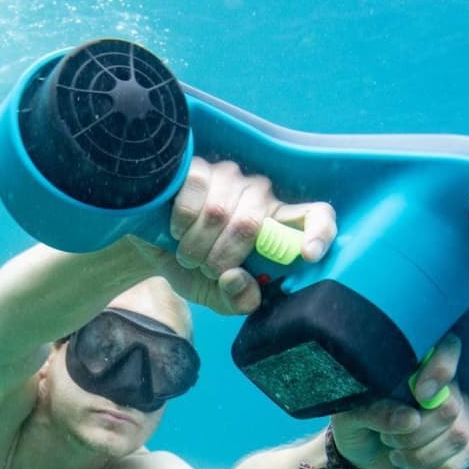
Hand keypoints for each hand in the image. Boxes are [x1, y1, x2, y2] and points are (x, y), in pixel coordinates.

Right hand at [154, 157, 336, 314]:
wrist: (150, 249)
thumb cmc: (191, 268)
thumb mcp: (216, 295)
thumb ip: (237, 300)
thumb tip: (238, 281)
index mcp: (276, 225)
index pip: (316, 216)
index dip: (318, 232)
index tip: (308, 254)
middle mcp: (259, 195)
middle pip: (250, 224)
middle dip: (219, 258)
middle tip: (205, 267)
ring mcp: (230, 177)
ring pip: (218, 212)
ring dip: (194, 244)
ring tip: (187, 252)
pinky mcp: (199, 168)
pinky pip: (194, 194)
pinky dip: (180, 222)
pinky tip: (174, 228)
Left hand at [330, 335, 468, 468]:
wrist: (363, 458)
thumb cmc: (356, 426)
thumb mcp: (351, 417)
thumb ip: (374, 412)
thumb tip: (410, 419)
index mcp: (416, 369)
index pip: (448, 349)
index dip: (440, 368)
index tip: (419, 392)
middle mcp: (445, 388)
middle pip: (450, 406)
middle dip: (416, 433)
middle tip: (388, 440)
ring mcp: (459, 416)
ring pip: (458, 435)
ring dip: (423, 454)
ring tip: (397, 456)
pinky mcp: (464, 443)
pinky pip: (467, 455)